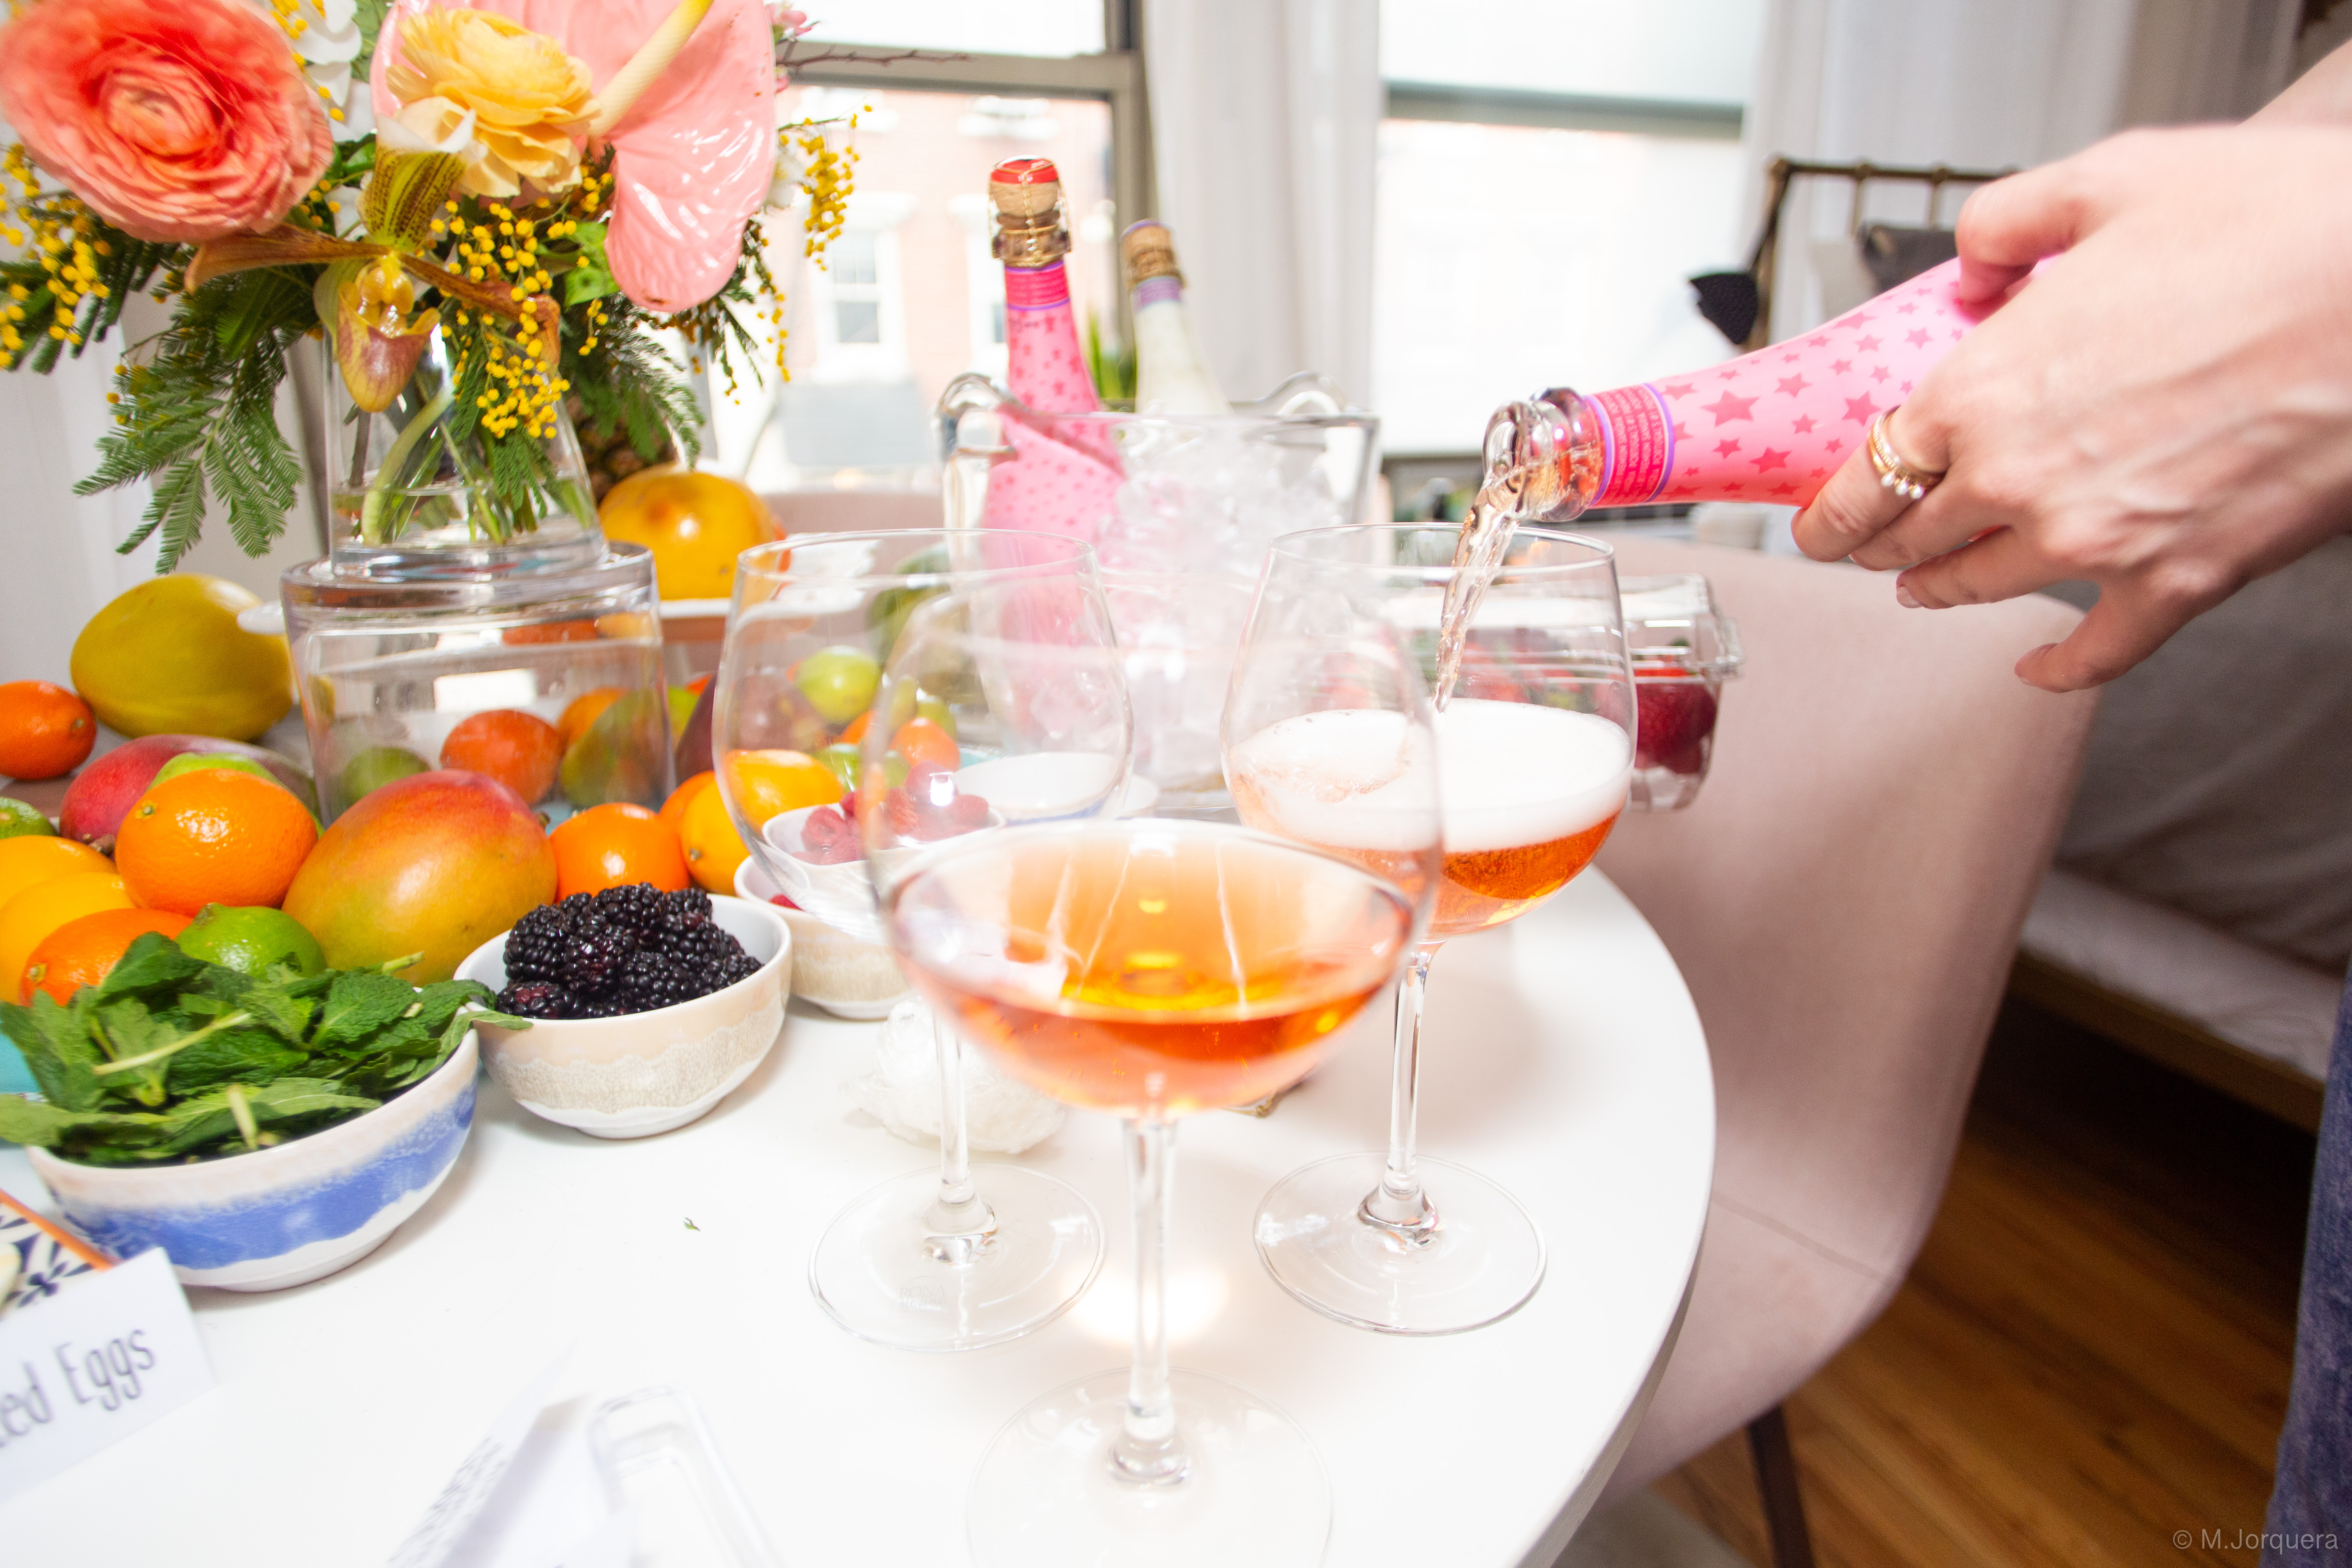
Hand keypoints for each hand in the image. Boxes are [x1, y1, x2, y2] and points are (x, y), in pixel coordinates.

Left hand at [1790, 124, 2351, 690]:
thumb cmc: (2272, 229)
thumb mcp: (2113, 179)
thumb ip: (2013, 219)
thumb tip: (1973, 259)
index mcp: (1983, 390)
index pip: (1866, 475)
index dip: (1828, 508)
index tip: (1813, 521)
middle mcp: (2020, 480)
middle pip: (1913, 535)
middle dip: (1877, 543)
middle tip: (1863, 546)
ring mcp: (2098, 543)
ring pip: (1982, 588)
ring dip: (1940, 590)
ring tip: (1924, 584)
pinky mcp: (2179, 581)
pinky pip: (2097, 651)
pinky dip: (2058, 668)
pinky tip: (2036, 667)